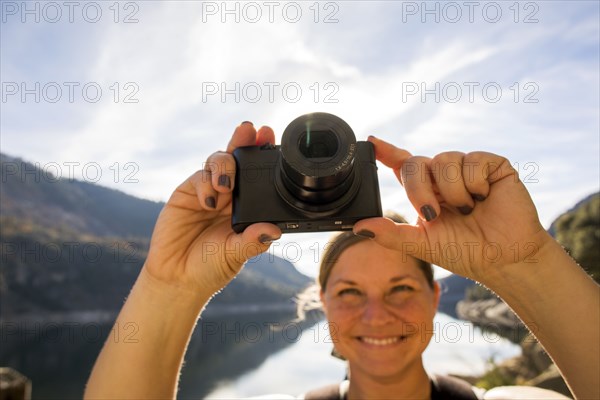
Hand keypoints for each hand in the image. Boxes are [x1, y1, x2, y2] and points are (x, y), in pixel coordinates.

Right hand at [143, 122, 281, 295]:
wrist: (177, 276)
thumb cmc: (211, 267)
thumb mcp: (235, 255)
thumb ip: (252, 241)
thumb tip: (273, 231)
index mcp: (248, 205)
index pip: (259, 174)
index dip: (263, 153)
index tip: (270, 135)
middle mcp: (231, 194)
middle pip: (238, 158)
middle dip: (244, 140)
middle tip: (251, 130)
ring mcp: (209, 190)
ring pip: (219, 161)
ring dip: (225, 166)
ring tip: (226, 186)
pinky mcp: (187, 192)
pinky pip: (199, 177)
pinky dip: (206, 184)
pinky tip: (210, 202)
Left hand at [354, 136, 553, 283]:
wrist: (504, 259)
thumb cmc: (465, 252)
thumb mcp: (422, 244)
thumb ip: (392, 234)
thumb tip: (360, 226)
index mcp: (425, 191)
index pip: (402, 164)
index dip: (386, 151)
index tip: (371, 141)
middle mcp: (443, 176)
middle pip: (415, 163)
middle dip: (418, 190)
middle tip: (433, 215)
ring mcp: (468, 168)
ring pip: (443, 160)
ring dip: (451, 192)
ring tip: (468, 210)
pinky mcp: (492, 165)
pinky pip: (472, 160)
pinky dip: (474, 184)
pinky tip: (485, 198)